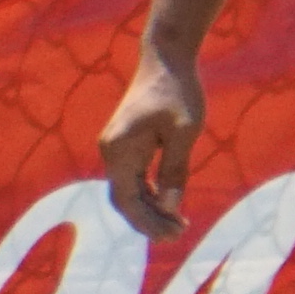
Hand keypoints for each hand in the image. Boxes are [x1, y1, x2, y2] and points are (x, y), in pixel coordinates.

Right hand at [99, 42, 204, 244]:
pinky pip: (132, 178)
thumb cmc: (178, 92)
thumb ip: (175, 172)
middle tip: (179, 234)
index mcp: (119, 150)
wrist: (165, 58)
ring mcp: (115, 148)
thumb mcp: (184, 133)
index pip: (127, 200)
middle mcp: (110, 151)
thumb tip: (171, 209)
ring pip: (128, 191)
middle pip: (124, 199)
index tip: (174, 235)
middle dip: (149, 221)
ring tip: (178, 225)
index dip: (148, 222)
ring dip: (150, 210)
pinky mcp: (125, 144)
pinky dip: (149, 194)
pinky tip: (169, 204)